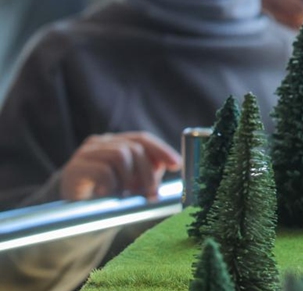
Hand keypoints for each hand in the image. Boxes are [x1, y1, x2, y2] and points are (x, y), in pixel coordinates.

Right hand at [60, 132, 180, 200]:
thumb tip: (167, 164)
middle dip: (148, 172)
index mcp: (116, 142)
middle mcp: (100, 143)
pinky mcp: (74, 168)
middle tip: (151, 193)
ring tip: (127, 195)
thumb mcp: (133, 183)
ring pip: (120, 155)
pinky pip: (103, 171)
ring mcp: (85, 153)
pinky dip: (112, 185)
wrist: (74, 216)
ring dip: (130, 178)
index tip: (176, 165)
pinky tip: (109, 194)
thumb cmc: (108, 197)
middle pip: (134, 147)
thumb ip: (149, 172)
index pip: (142, 138)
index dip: (161, 150)